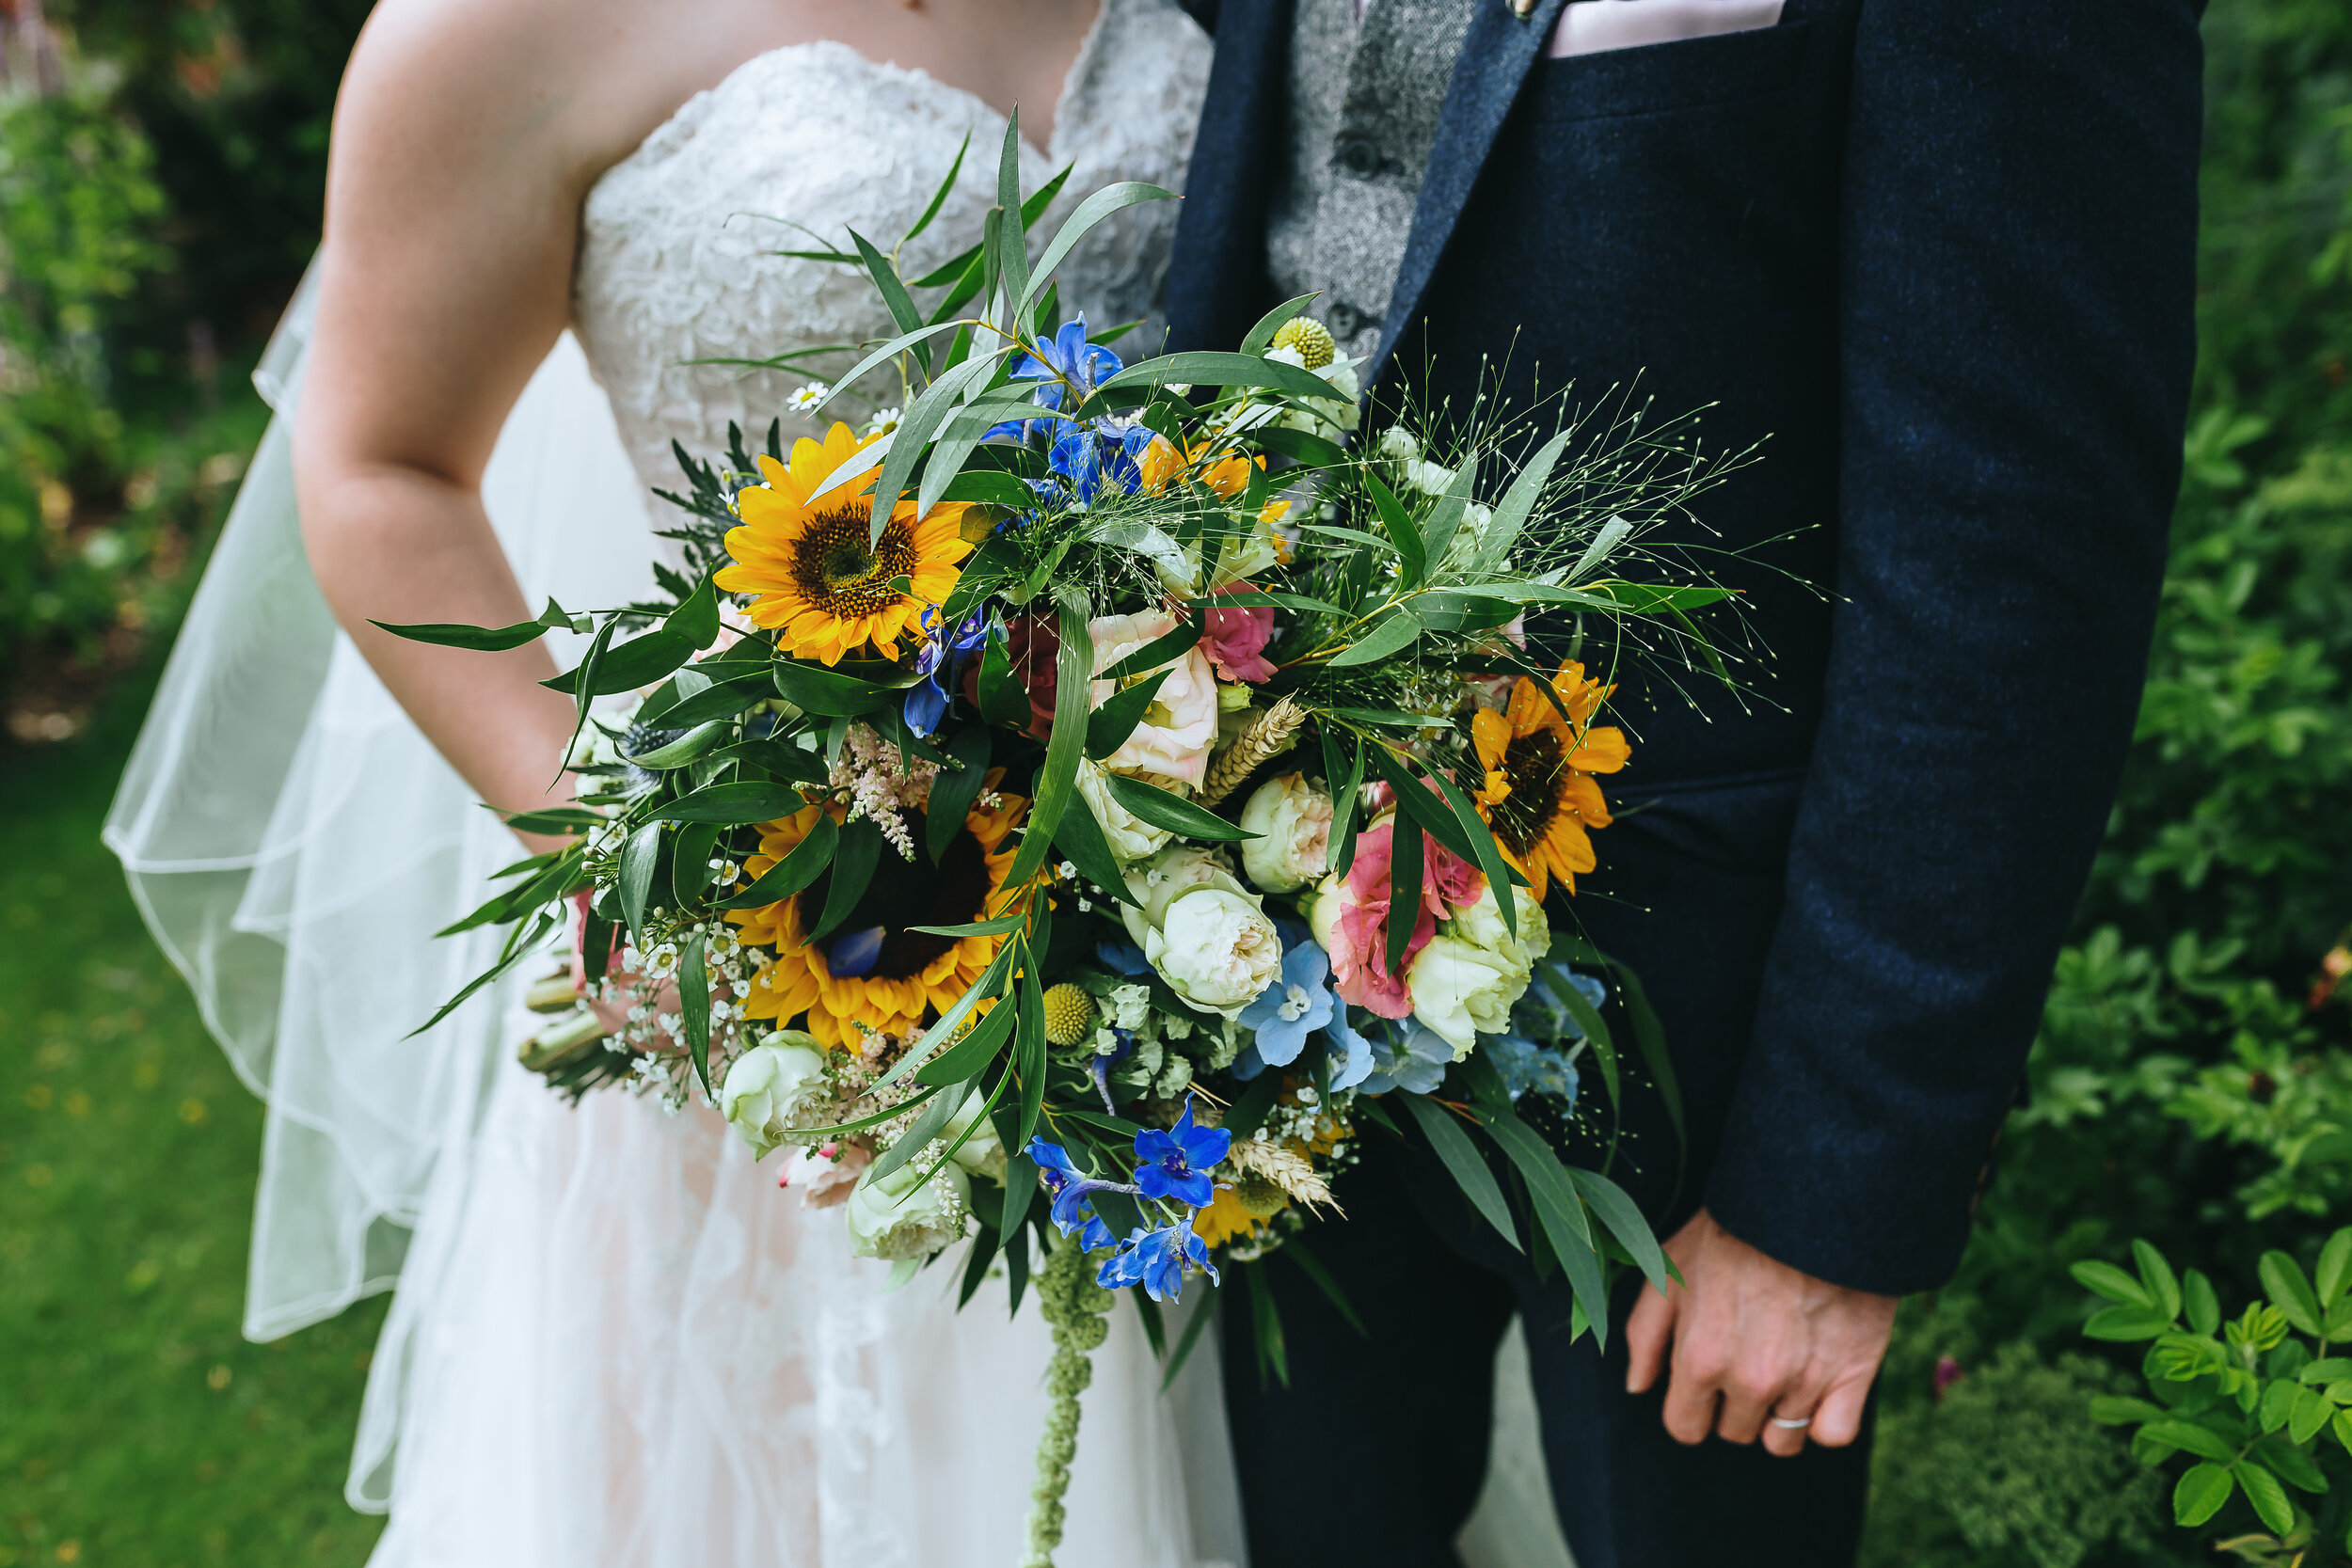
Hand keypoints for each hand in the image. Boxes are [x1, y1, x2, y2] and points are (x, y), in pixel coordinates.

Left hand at [1623, 1208, 1896, 1456]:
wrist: (1810, 1200)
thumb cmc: (1731, 1231)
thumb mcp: (1668, 1270)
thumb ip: (1645, 1333)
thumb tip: (1637, 1387)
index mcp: (1700, 1359)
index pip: (1685, 1427)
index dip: (1691, 1406)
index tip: (1704, 1381)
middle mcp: (1750, 1380)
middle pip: (1735, 1432)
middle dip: (1733, 1403)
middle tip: (1747, 1352)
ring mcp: (1803, 1382)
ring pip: (1782, 1439)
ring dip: (1778, 1412)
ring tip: (1782, 1363)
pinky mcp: (1852, 1376)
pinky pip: (1832, 1434)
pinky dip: (1825, 1417)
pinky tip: (1818, 1382)